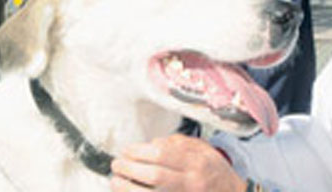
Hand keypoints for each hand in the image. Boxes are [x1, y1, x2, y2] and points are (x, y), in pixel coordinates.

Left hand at [110, 134, 246, 191]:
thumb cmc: (215, 172)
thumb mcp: (202, 150)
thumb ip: (177, 144)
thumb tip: (152, 144)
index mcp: (196, 163)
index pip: (162, 155)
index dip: (139, 152)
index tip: (126, 150)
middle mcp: (192, 182)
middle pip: (156, 176)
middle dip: (131, 169)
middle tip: (117, 165)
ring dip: (130, 190)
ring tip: (116, 182)